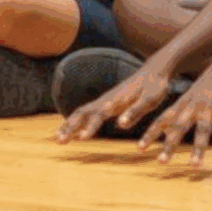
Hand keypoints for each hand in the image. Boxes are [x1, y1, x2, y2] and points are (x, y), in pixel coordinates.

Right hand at [55, 62, 173, 143]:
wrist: (153, 71)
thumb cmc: (154, 86)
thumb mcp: (149, 100)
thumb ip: (134, 112)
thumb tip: (121, 124)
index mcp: (115, 101)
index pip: (98, 115)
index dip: (89, 127)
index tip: (81, 138)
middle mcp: (106, 100)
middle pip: (82, 113)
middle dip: (69, 126)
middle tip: (57, 141)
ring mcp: (105, 101)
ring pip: (82, 113)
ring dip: (69, 125)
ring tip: (58, 138)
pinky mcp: (108, 103)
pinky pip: (88, 113)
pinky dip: (78, 122)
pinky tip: (75, 132)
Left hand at [136, 54, 211, 165]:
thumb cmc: (208, 84)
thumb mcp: (192, 96)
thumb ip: (181, 113)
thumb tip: (167, 131)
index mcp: (184, 103)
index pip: (164, 119)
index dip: (152, 133)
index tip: (140, 148)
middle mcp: (194, 104)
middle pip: (179, 126)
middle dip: (170, 144)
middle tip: (160, 162)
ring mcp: (210, 104)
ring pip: (203, 128)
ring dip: (198, 147)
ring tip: (194, 165)